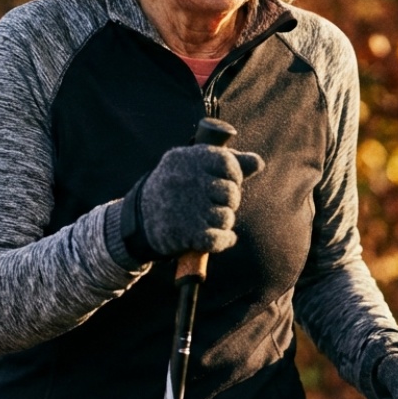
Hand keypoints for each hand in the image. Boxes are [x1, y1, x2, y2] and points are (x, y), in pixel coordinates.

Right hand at [138, 143, 264, 257]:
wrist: (139, 218)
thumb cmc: (175, 188)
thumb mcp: (192, 165)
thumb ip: (227, 162)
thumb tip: (258, 162)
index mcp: (186, 159)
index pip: (226, 162)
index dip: (234, 174)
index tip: (229, 180)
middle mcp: (185, 181)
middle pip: (230, 192)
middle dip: (229, 201)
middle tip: (218, 203)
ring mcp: (185, 207)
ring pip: (226, 217)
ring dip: (224, 222)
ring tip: (212, 220)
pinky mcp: (185, 233)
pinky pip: (219, 238)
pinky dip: (224, 240)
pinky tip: (222, 237)